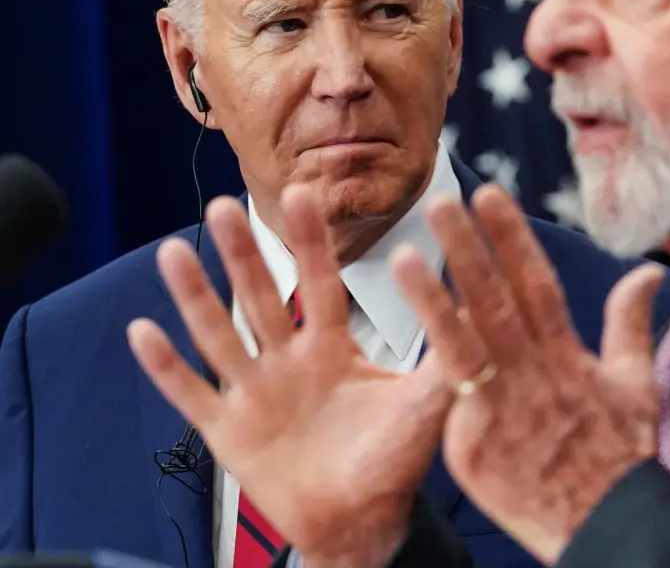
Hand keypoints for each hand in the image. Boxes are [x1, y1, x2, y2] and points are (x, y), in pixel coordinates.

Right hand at [127, 186, 452, 567]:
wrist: (360, 522)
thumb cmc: (393, 461)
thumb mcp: (425, 400)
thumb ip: (447, 350)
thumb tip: (479, 300)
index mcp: (333, 348)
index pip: (320, 284)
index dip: (310, 242)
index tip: (300, 194)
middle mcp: (289, 362)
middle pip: (262, 297)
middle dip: (245, 253)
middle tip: (226, 204)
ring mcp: (256, 394)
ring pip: (221, 335)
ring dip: (196, 295)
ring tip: (175, 251)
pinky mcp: (229, 432)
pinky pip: (192, 395)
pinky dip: (167, 367)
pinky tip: (144, 330)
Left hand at [390, 184, 664, 564]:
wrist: (604, 525)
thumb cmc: (619, 457)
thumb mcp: (638, 383)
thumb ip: (630, 322)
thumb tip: (646, 272)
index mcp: (568, 355)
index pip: (536, 282)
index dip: (512, 237)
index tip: (491, 196)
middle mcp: (534, 374)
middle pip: (496, 301)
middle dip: (468, 249)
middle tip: (441, 203)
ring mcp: (501, 410)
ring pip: (463, 343)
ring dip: (433, 297)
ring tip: (404, 256)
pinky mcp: (474, 445)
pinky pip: (449, 398)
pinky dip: (429, 363)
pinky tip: (401, 330)